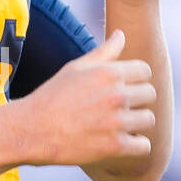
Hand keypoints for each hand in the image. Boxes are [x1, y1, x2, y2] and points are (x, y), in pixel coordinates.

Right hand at [17, 28, 155, 166]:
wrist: (31, 130)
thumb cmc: (51, 97)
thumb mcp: (76, 68)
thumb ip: (104, 52)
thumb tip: (121, 34)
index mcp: (109, 73)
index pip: (145, 71)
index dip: (135, 80)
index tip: (124, 88)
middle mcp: (116, 95)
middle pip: (150, 94)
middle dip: (137, 100)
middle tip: (118, 109)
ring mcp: (117, 121)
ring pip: (148, 119)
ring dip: (136, 123)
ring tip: (118, 126)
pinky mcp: (115, 146)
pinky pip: (144, 145)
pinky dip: (135, 146)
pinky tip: (120, 142)